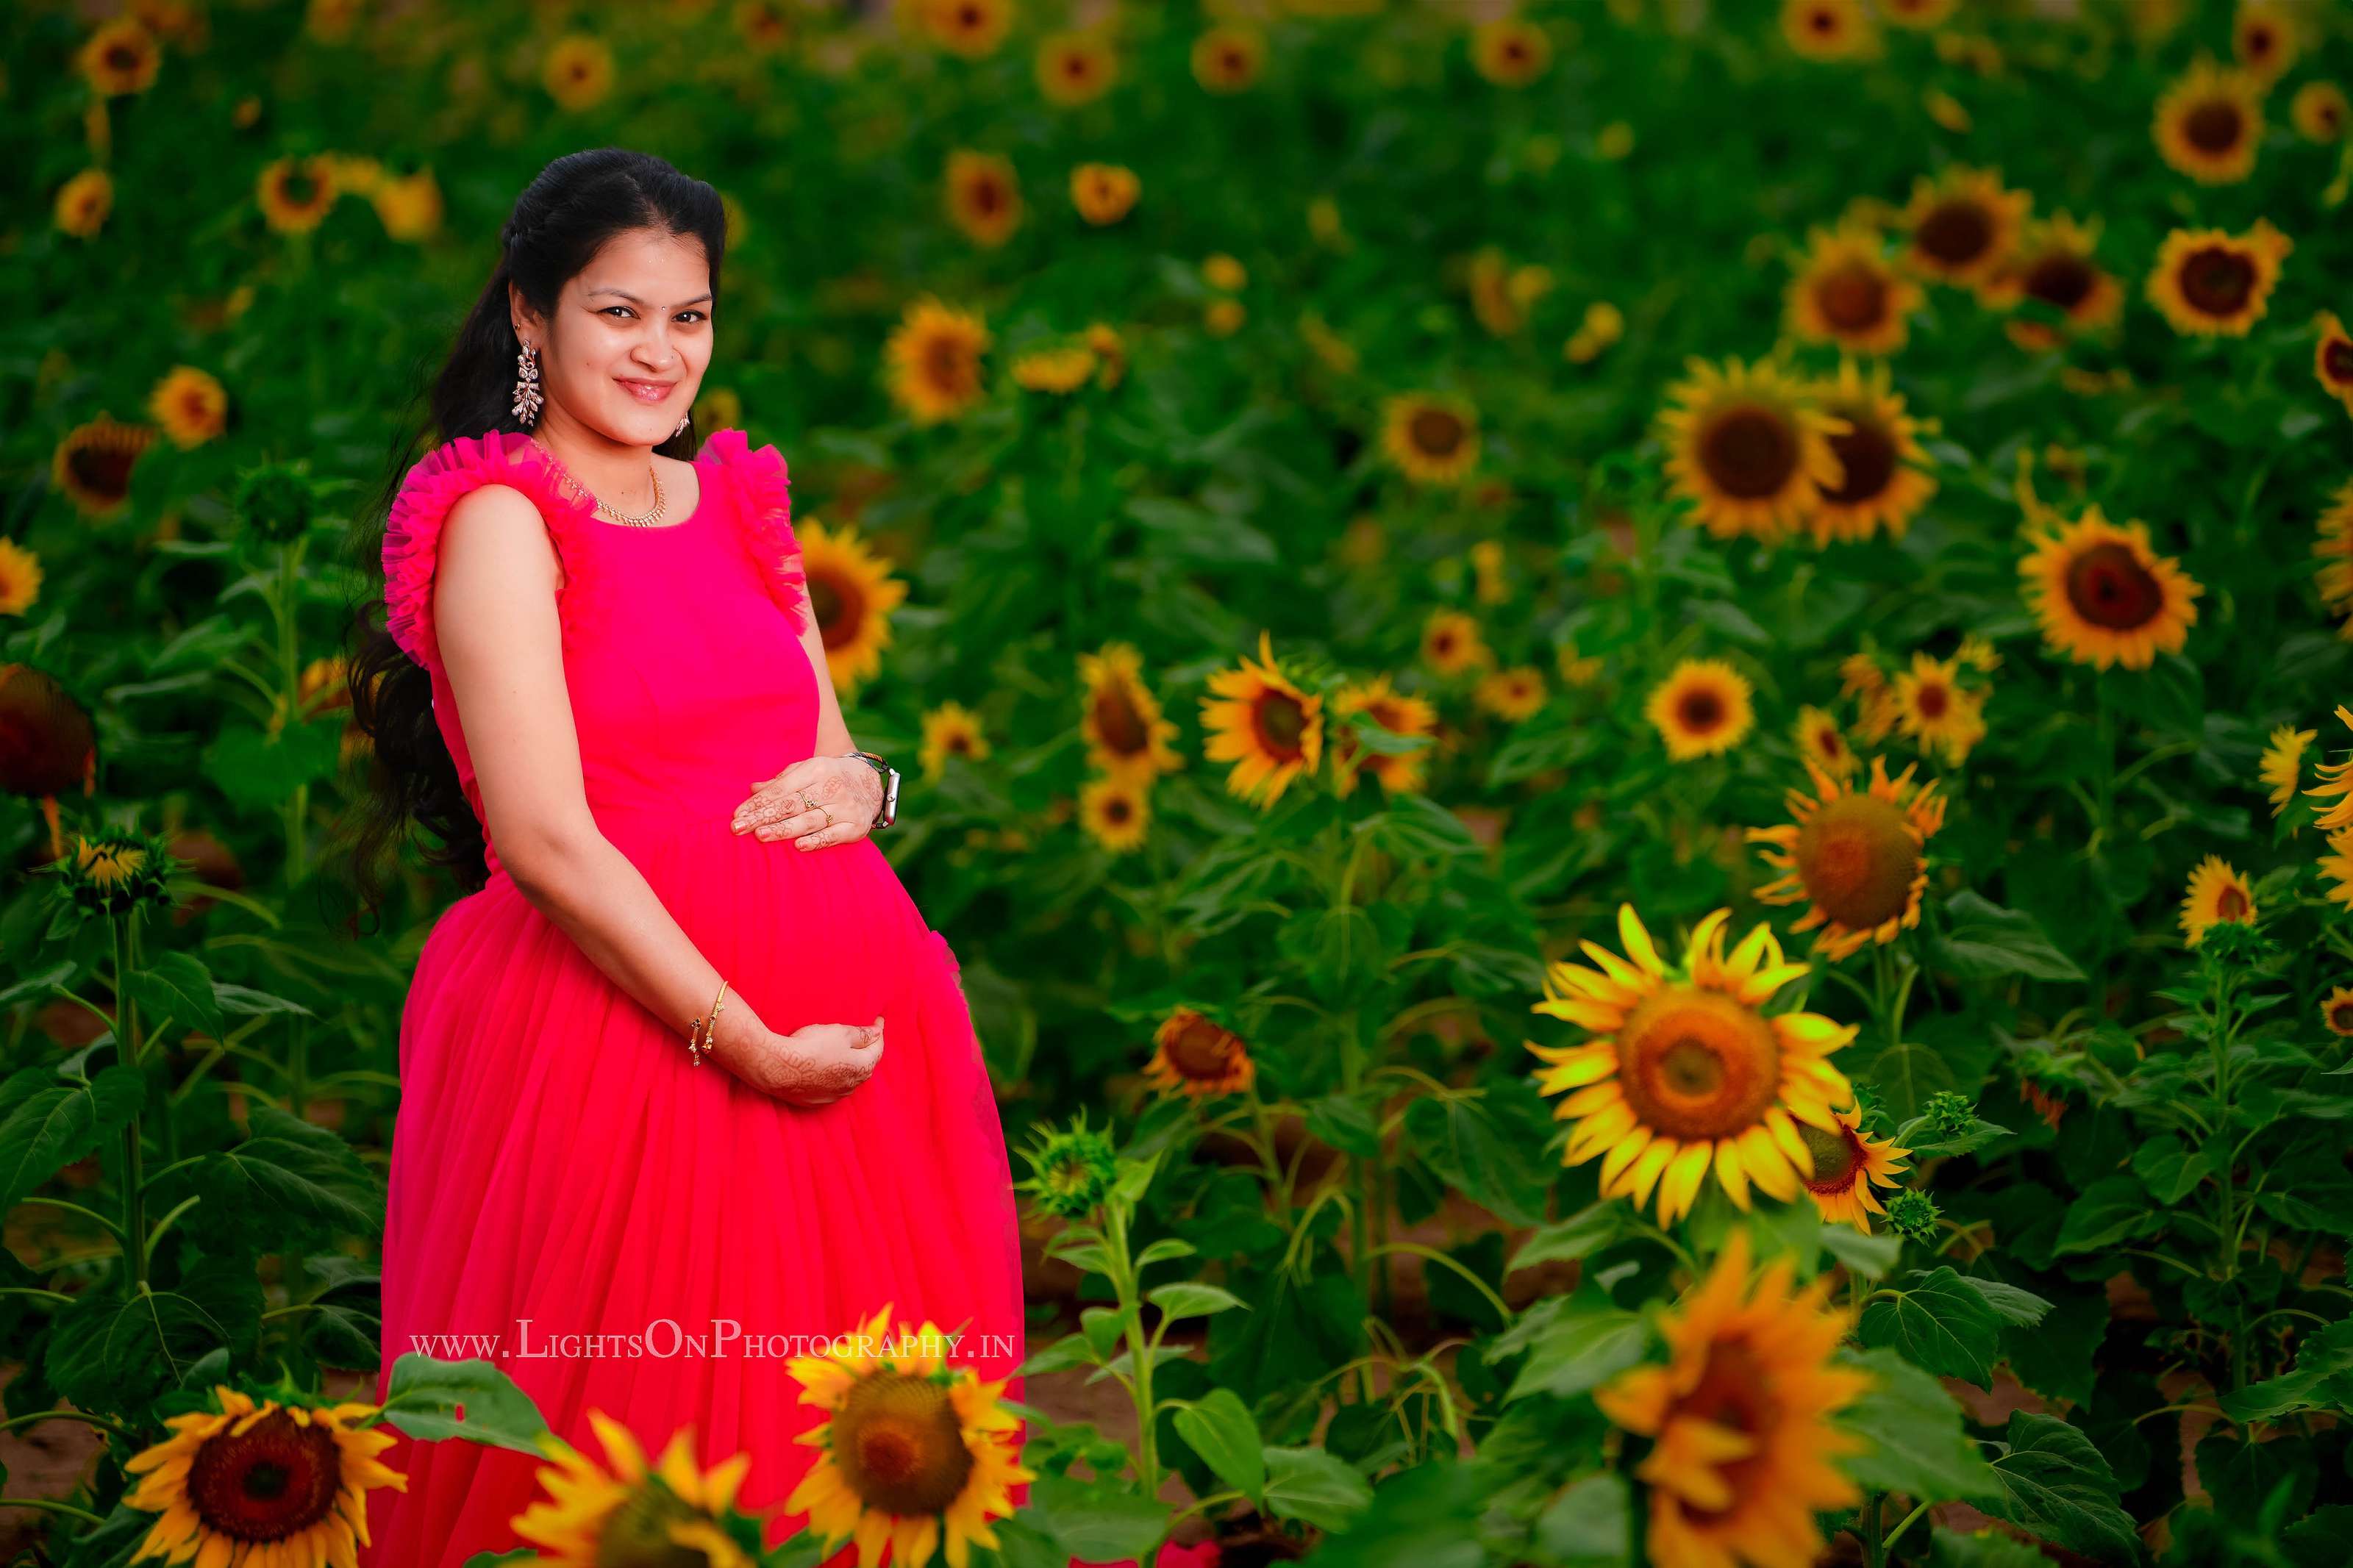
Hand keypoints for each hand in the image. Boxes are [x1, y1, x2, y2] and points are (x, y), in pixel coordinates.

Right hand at [711, 1012, 884, 1106]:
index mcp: (861, 1068)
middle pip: (865, 1065)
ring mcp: (833, 1095)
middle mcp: (851, 1086)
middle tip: (867, 1035)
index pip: (877, 1048)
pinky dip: (835, 1075)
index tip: (878, 1020)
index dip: (878, 1032)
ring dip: (852, 1064)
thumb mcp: (840, 1033)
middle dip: (868, 1049)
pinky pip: (832, 1086)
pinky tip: (829, 1068)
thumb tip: (877, 1033)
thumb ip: (862, 1034)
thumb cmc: (810, 1046)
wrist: (777, 1067)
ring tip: (848, 1051)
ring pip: (849, 1078)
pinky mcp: (815, 1100)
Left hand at [731, 756, 881, 851]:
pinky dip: (817, 841)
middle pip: (792, 805)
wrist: (870, 784)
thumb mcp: (806, 771)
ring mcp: (845, 807)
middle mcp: (832, 787)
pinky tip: (799, 847)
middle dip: (764, 816)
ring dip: (784, 829)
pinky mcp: (856, 826)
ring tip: (761, 836)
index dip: (759, 802)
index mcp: (816, 769)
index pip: (782, 789)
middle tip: (738, 828)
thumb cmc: (828, 778)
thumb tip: (753, 789)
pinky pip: (833, 836)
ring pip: (810, 820)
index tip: (737, 815)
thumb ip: (781, 781)